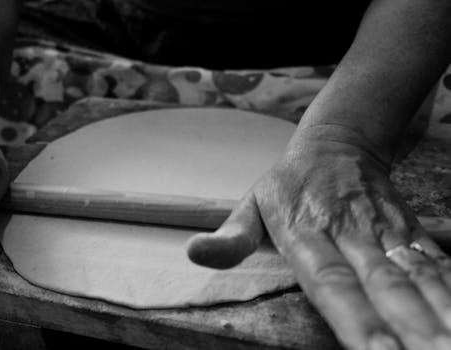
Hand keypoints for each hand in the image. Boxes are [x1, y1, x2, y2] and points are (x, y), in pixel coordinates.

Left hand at [187, 132, 450, 349]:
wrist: (335, 143)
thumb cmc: (287, 185)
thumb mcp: (250, 205)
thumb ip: (229, 238)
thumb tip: (194, 253)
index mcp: (307, 233)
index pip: (332, 284)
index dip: (356, 321)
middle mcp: (351, 234)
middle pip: (386, 287)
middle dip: (413, 329)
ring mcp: (385, 232)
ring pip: (419, 277)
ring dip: (441, 313)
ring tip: (449, 344)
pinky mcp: (409, 231)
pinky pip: (436, 263)